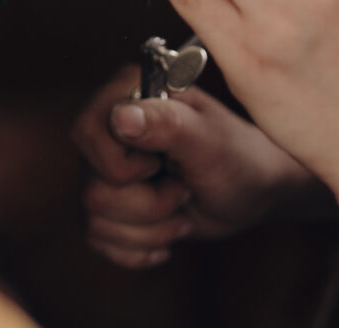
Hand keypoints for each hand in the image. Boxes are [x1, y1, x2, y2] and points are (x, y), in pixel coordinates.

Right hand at [71, 65, 310, 268]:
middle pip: (92, 187)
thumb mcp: (209, 140)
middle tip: (182, 190)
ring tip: (181, 206)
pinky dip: (139, 246)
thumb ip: (167, 123)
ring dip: (150, 227)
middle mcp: (108, 125)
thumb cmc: (237, 155)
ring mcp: (104, 164)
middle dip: (147, 204)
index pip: (88, 133)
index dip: (124, 165)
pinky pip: (97, 237)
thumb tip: (121, 116)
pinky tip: (168, 229)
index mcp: (128, 92)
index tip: (162, 165)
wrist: (250, 191)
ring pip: (94, 217)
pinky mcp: (107, 199)